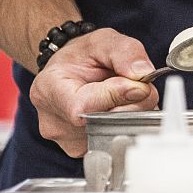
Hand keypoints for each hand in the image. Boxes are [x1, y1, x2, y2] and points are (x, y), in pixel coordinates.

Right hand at [27, 28, 156, 158]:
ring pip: (115, 134)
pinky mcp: (84, 151)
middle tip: (134, 85)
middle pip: (105, 123)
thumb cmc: (82, 56)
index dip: (117, 96)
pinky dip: (124, 124)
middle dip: (132, 103)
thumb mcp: (103, 40)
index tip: (138, 84)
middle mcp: (54, 122)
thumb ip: (125, 52)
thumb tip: (143, 74)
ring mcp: (68, 141)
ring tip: (119, 96)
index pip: (84, 107)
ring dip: (130, 113)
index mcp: (49, 90)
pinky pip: (115, 140)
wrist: (69, 71)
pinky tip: (116, 109)